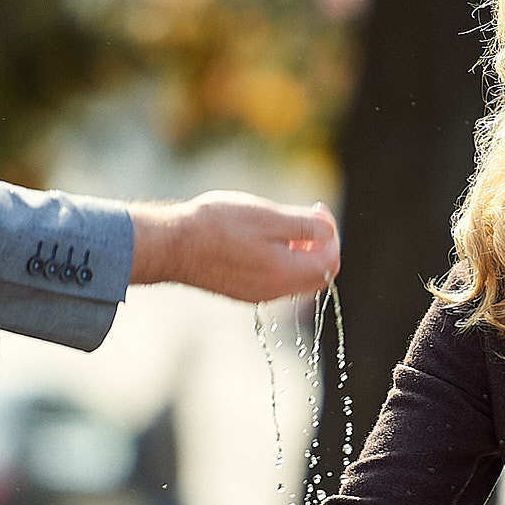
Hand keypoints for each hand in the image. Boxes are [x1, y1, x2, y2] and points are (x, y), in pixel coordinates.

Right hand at [130, 193, 338, 302]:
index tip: (316, 210)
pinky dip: (281, 260)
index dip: (331, 233)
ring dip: (300, 252)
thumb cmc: (218, 225)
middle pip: (317, 274)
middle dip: (319, 245)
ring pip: (296, 277)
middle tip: (307, 217)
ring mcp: (257, 294)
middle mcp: (275, 291)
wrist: (173, 244)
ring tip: (284, 225)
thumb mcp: (268, 216)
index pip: (330, 261)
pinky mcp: (241, 291)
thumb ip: (305, 226)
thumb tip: (329, 231)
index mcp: (286, 273)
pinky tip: (263, 239)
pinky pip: (275, 279)